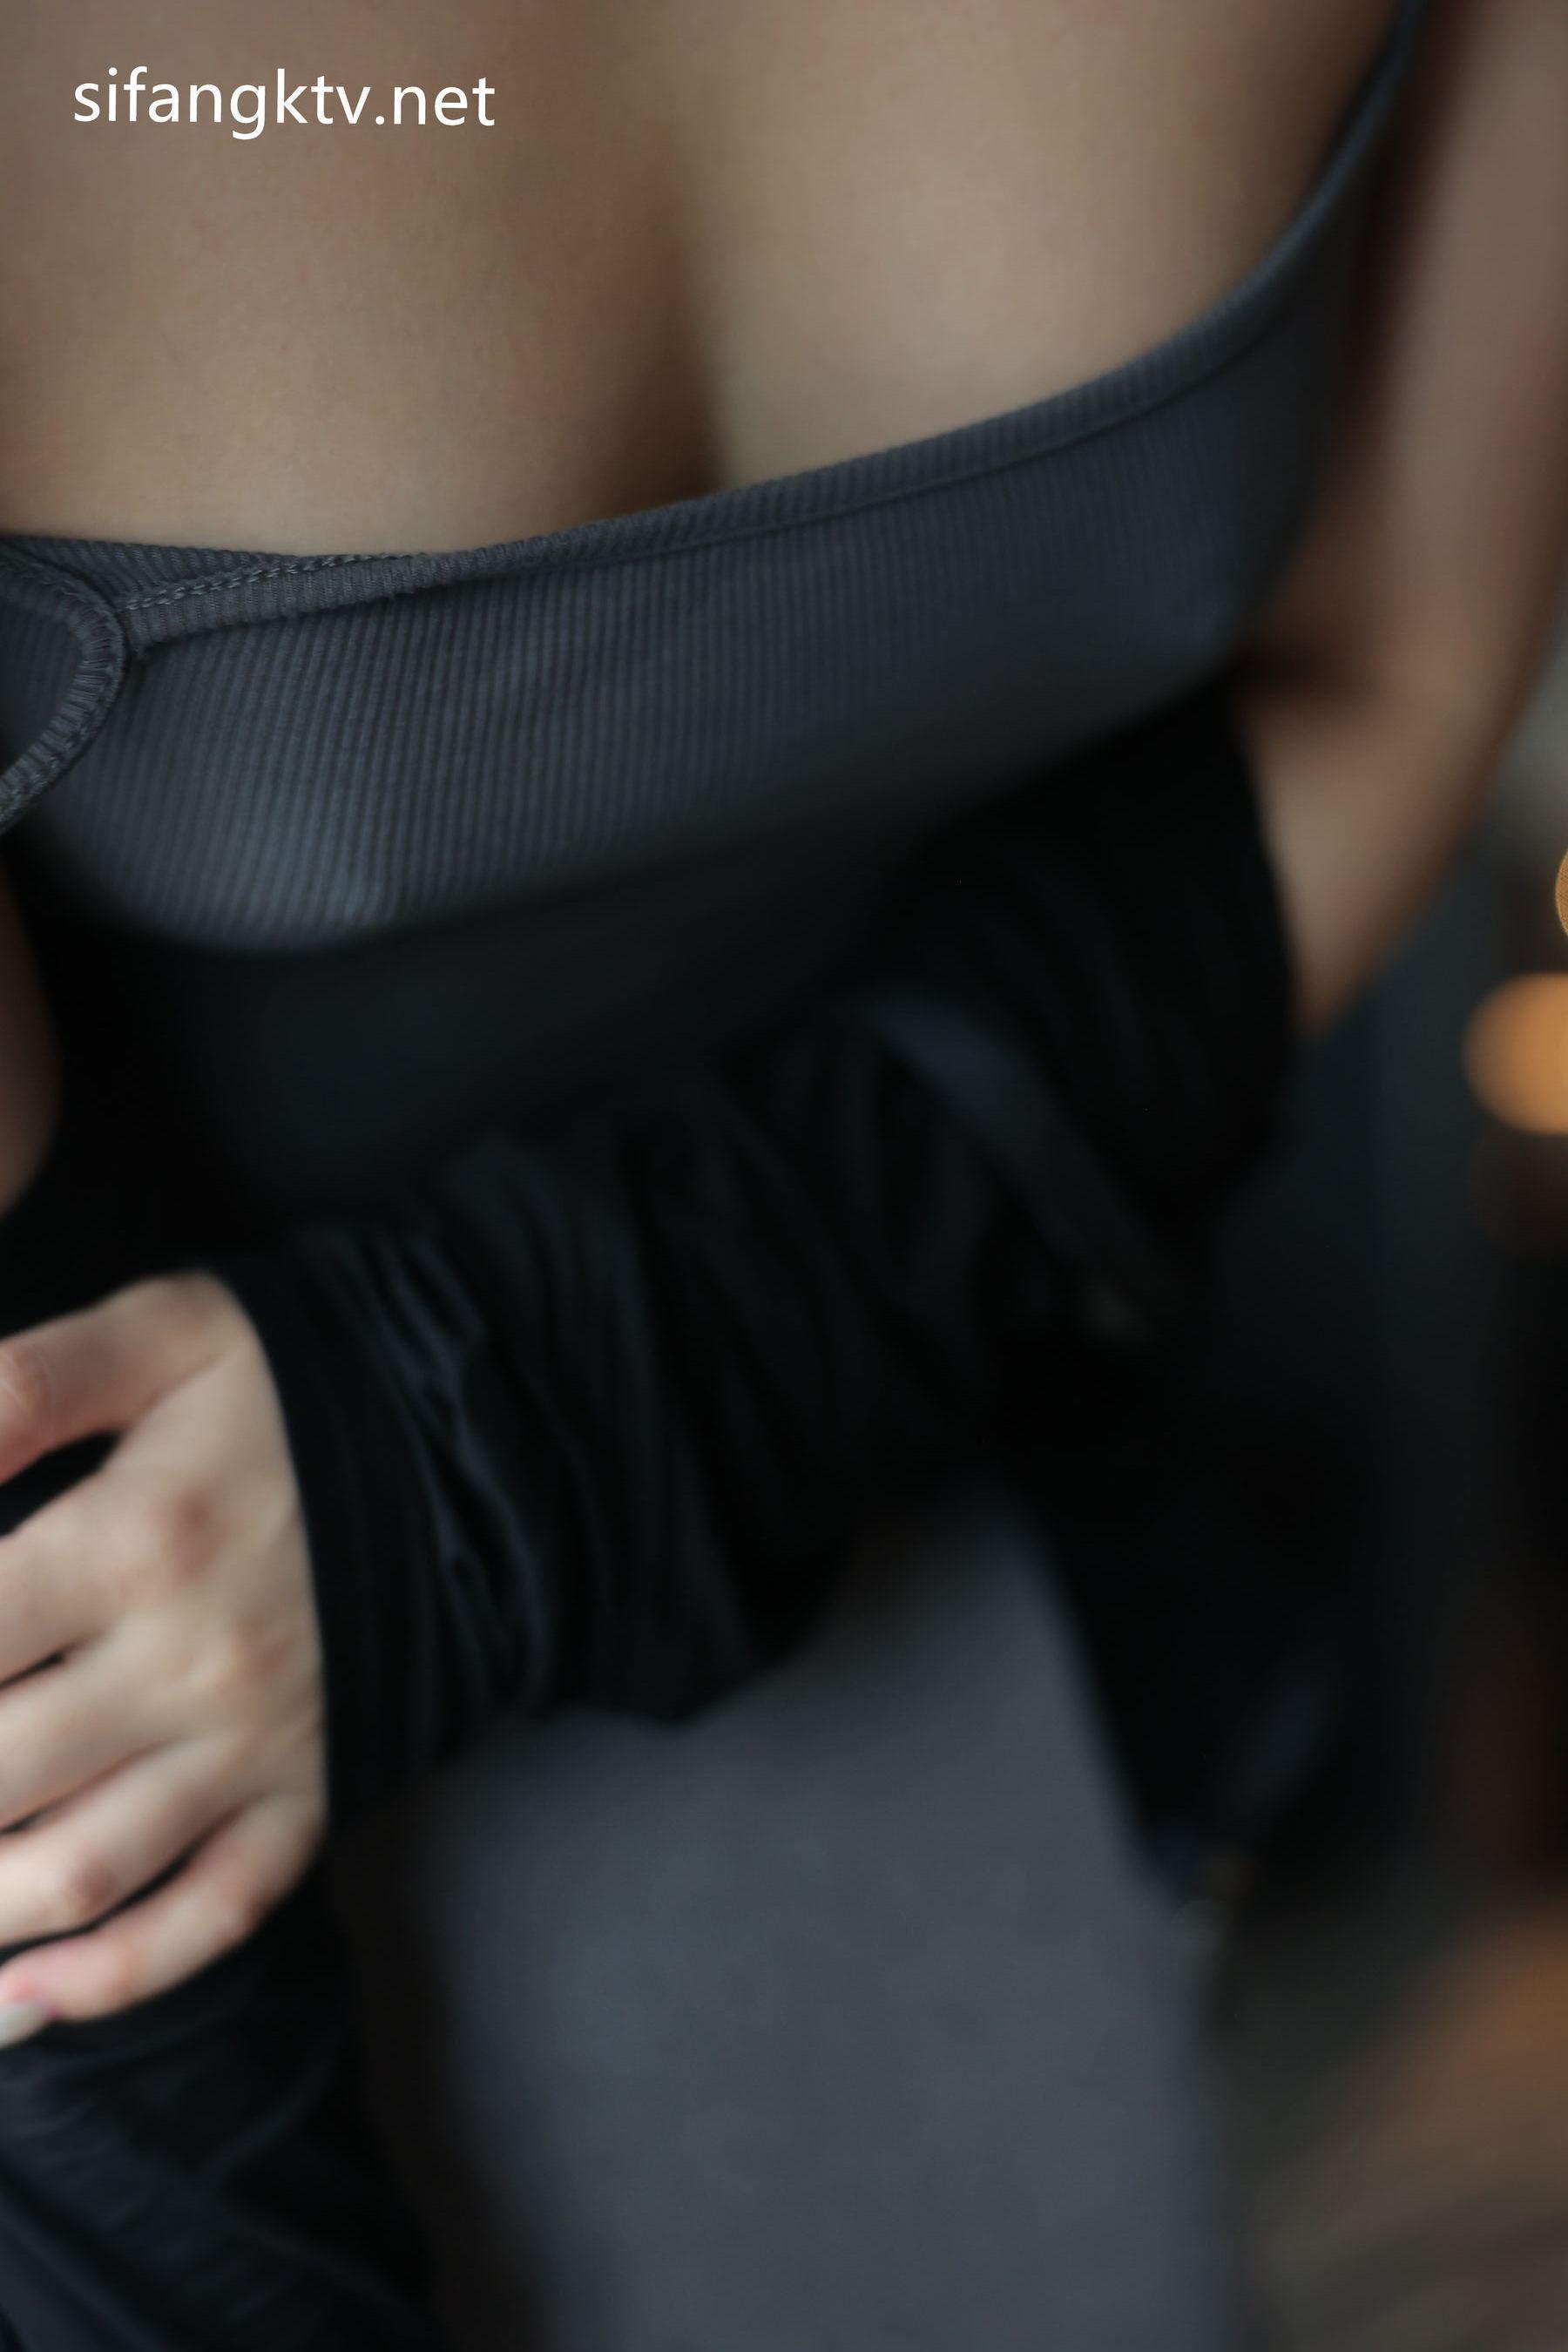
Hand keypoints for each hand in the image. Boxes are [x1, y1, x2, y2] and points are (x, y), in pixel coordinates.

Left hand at [0, 1273, 325, 2041]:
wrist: (463, 1439)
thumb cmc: (283, 1386)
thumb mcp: (162, 1337)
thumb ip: (27, 1384)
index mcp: (141, 1540)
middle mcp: (195, 1662)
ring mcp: (255, 1746)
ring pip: (81, 1871)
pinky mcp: (305, 1797)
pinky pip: (215, 1915)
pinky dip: (117, 1978)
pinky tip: (21, 1999)